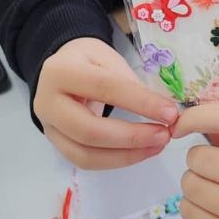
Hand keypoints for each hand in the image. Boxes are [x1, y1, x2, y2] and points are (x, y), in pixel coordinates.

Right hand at [35, 37, 178, 170]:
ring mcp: (49, 128)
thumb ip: (128, 80)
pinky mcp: (56, 145)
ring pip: (86, 154)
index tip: (170, 112)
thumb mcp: (106, 56)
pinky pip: (85, 161)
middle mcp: (47, 103)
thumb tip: (161, 110)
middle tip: (164, 135)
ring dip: (127, 155)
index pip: (104, 88)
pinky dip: (116, 160)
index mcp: (60, 71)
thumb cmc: (87, 61)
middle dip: (132, 137)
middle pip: (89, 130)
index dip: (140, 103)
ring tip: (157, 145)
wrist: (58, 72)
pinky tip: (140, 152)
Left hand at [172, 104, 218, 218]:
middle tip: (208, 168)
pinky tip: (208, 207)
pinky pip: (191, 215)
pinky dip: (190, 206)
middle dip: (196, 160)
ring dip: (191, 183)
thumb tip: (188, 119)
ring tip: (210, 188)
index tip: (180, 125)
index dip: (196, 116)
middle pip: (203, 159)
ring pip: (192, 188)